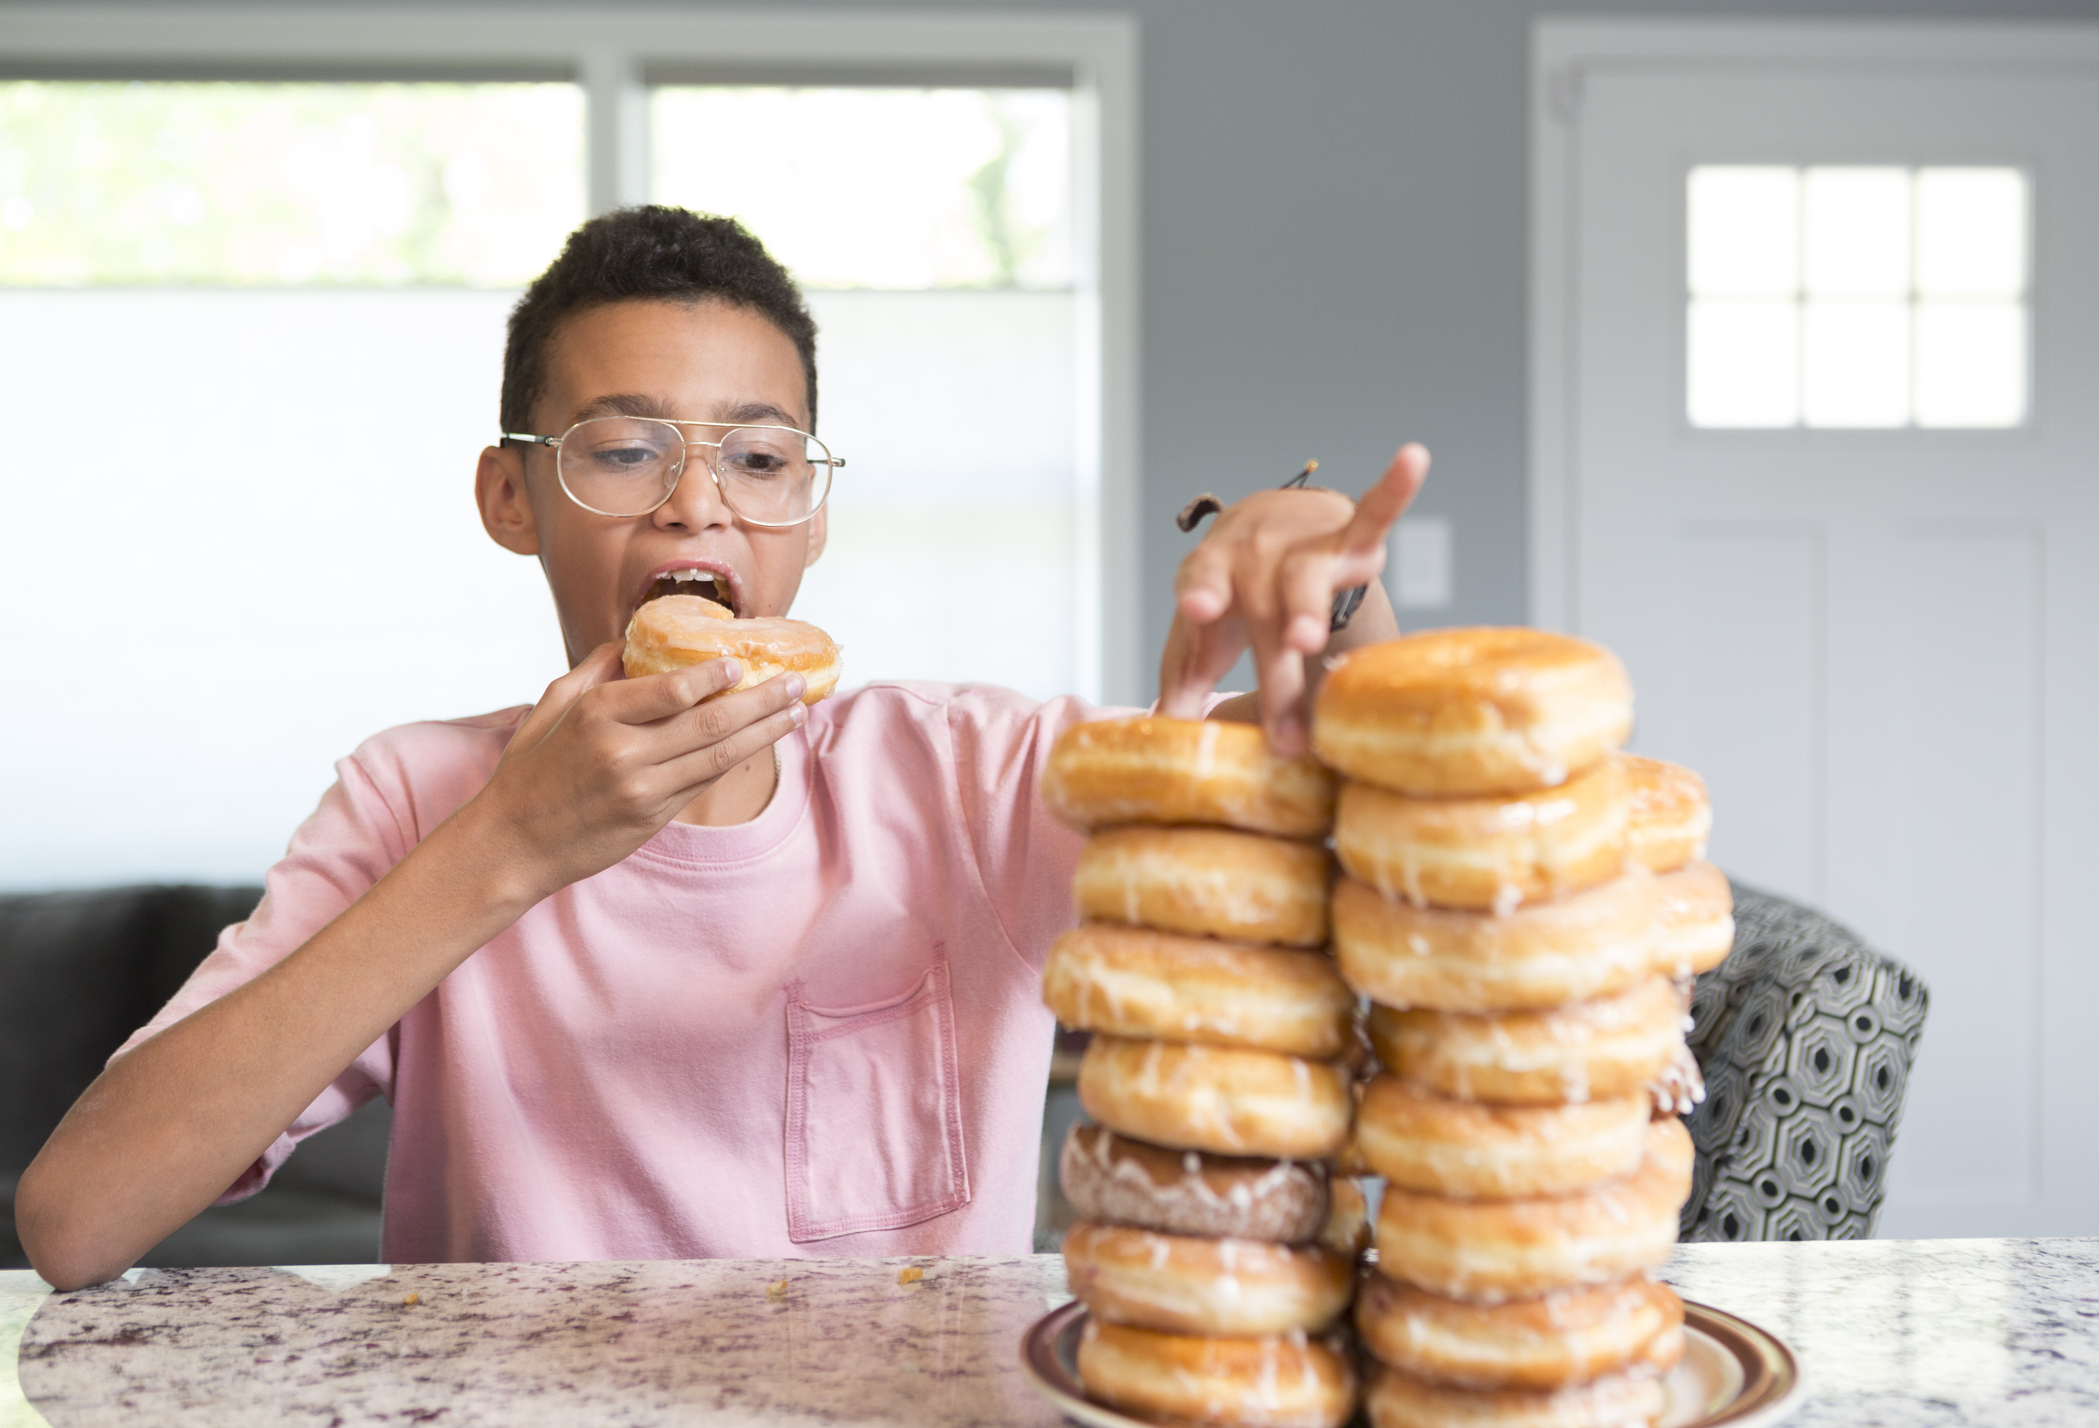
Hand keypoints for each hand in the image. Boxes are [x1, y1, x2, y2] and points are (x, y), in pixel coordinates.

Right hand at [473, 641, 807, 893]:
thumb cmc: (528, 773)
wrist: (512, 845)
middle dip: (761, 700)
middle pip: (710, 722)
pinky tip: (761, 742)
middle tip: (796, 682)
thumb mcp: (550, 708)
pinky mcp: (652, 817)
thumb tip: (631, 641)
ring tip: (795, 712)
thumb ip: (592, 672)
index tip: (741, 663)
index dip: (714, 677)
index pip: (672, 690)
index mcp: (597, 715)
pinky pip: (703, 780)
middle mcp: (624, 751)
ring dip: (764, 732)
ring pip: (718, 755)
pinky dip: (736, 759)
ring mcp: (642, 788)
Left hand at [1157, 443, 1428, 753]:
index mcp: (1209, 573)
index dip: (1200, 594)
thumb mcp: (1200, 634)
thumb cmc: (1230, 591)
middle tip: (1286, 734)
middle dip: (1275, 675)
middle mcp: (1251, 554)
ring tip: (1307, 643)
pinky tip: (1413, 459)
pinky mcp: (1348, 538)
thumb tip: (1165, 738)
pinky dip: (1393, 490)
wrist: (1268, 521)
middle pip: (1262, 615)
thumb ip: (1183, 681)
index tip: (1197, 610)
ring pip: (1306, 580)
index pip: (1199, 583)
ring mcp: (1300, 546)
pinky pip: (1373, 514)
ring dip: (1307, 611)